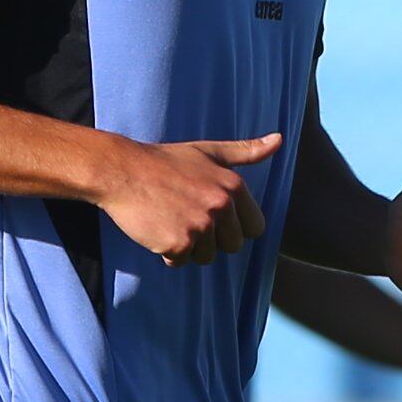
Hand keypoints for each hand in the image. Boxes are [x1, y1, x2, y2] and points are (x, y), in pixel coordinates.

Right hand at [101, 132, 281, 264]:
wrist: (122, 170)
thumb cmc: (165, 161)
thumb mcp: (209, 151)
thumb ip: (246, 151)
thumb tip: (279, 140)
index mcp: (233, 187)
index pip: (255, 228)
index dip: (234, 226)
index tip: (212, 214)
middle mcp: (221, 207)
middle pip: (232, 246)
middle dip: (212, 239)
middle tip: (185, 215)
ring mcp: (200, 226)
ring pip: (206, 257)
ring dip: (188, 246)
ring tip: (170, 219)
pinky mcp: (178, 243)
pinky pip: (180, 261)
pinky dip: (167, 252)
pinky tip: (156, 228)